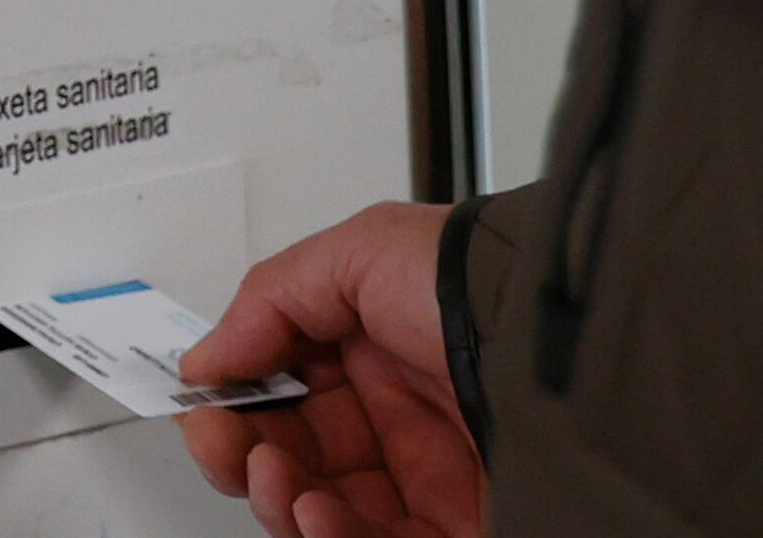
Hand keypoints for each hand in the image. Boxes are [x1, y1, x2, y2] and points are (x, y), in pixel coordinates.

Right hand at [180, 201, 485, 537]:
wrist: (558, 332)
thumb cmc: (479, 281)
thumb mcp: (359, 252)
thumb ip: (270, 298)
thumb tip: (206, 356)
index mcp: (372, 352)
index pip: (282, 395)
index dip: (235, 404)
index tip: (204, 407)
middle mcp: (397, 418)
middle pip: (292, 459)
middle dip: (244, 457)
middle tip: (227, 447)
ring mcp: (426, 479)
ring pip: (320, 510)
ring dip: (278, 500)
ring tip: (273, 479)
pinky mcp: (452, 529)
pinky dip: (329, 536)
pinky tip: (313, 512)